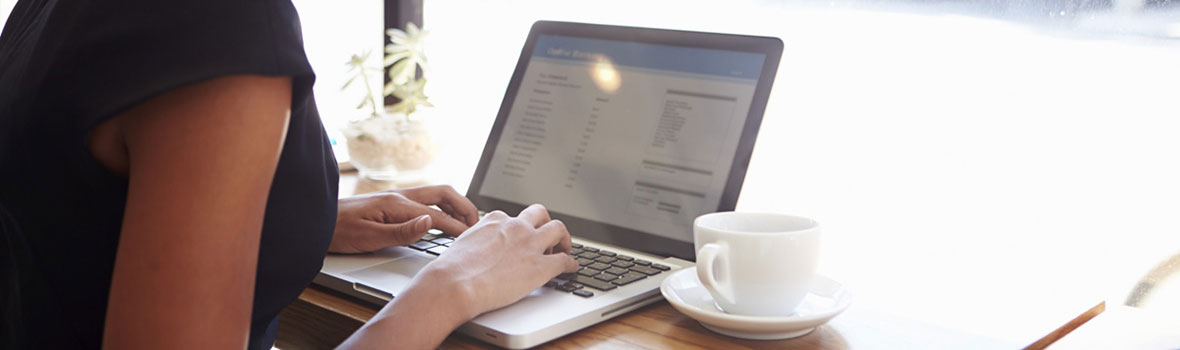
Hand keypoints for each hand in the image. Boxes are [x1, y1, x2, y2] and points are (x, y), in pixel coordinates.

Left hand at [330, 185, 478, 253]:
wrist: (315, 221)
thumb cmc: (337, 231)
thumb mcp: (368, 237)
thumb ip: (401, 232)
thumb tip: (430, 224)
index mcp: (396, 204)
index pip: (437, 216)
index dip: (457, 228)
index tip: (472, 239)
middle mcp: (399, 196)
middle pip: (443, 194)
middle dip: (464, 207)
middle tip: (476, 225)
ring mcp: (396, 197)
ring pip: (436, 195)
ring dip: (455, 205)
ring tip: (467, 221)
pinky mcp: (392, 202)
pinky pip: (426, 200)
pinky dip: (442, 207)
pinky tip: (443, 218)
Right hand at [421, 204, 579, 316]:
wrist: (454, 285)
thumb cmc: (450, 271)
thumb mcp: (462, 244)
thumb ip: (475, 242)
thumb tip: (474, 252)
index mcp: (494, 220)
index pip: (513, 217)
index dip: (520, 227)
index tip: (520, 236)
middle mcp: (515, 227)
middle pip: (540, 214)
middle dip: (545, 223)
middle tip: (547, 238)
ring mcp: (530, 244)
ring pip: (558, 229)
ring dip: (563, 239)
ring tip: (563, 250)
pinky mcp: (541, 266)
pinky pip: (565, 260)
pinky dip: (571, 264)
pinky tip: (571, 269)